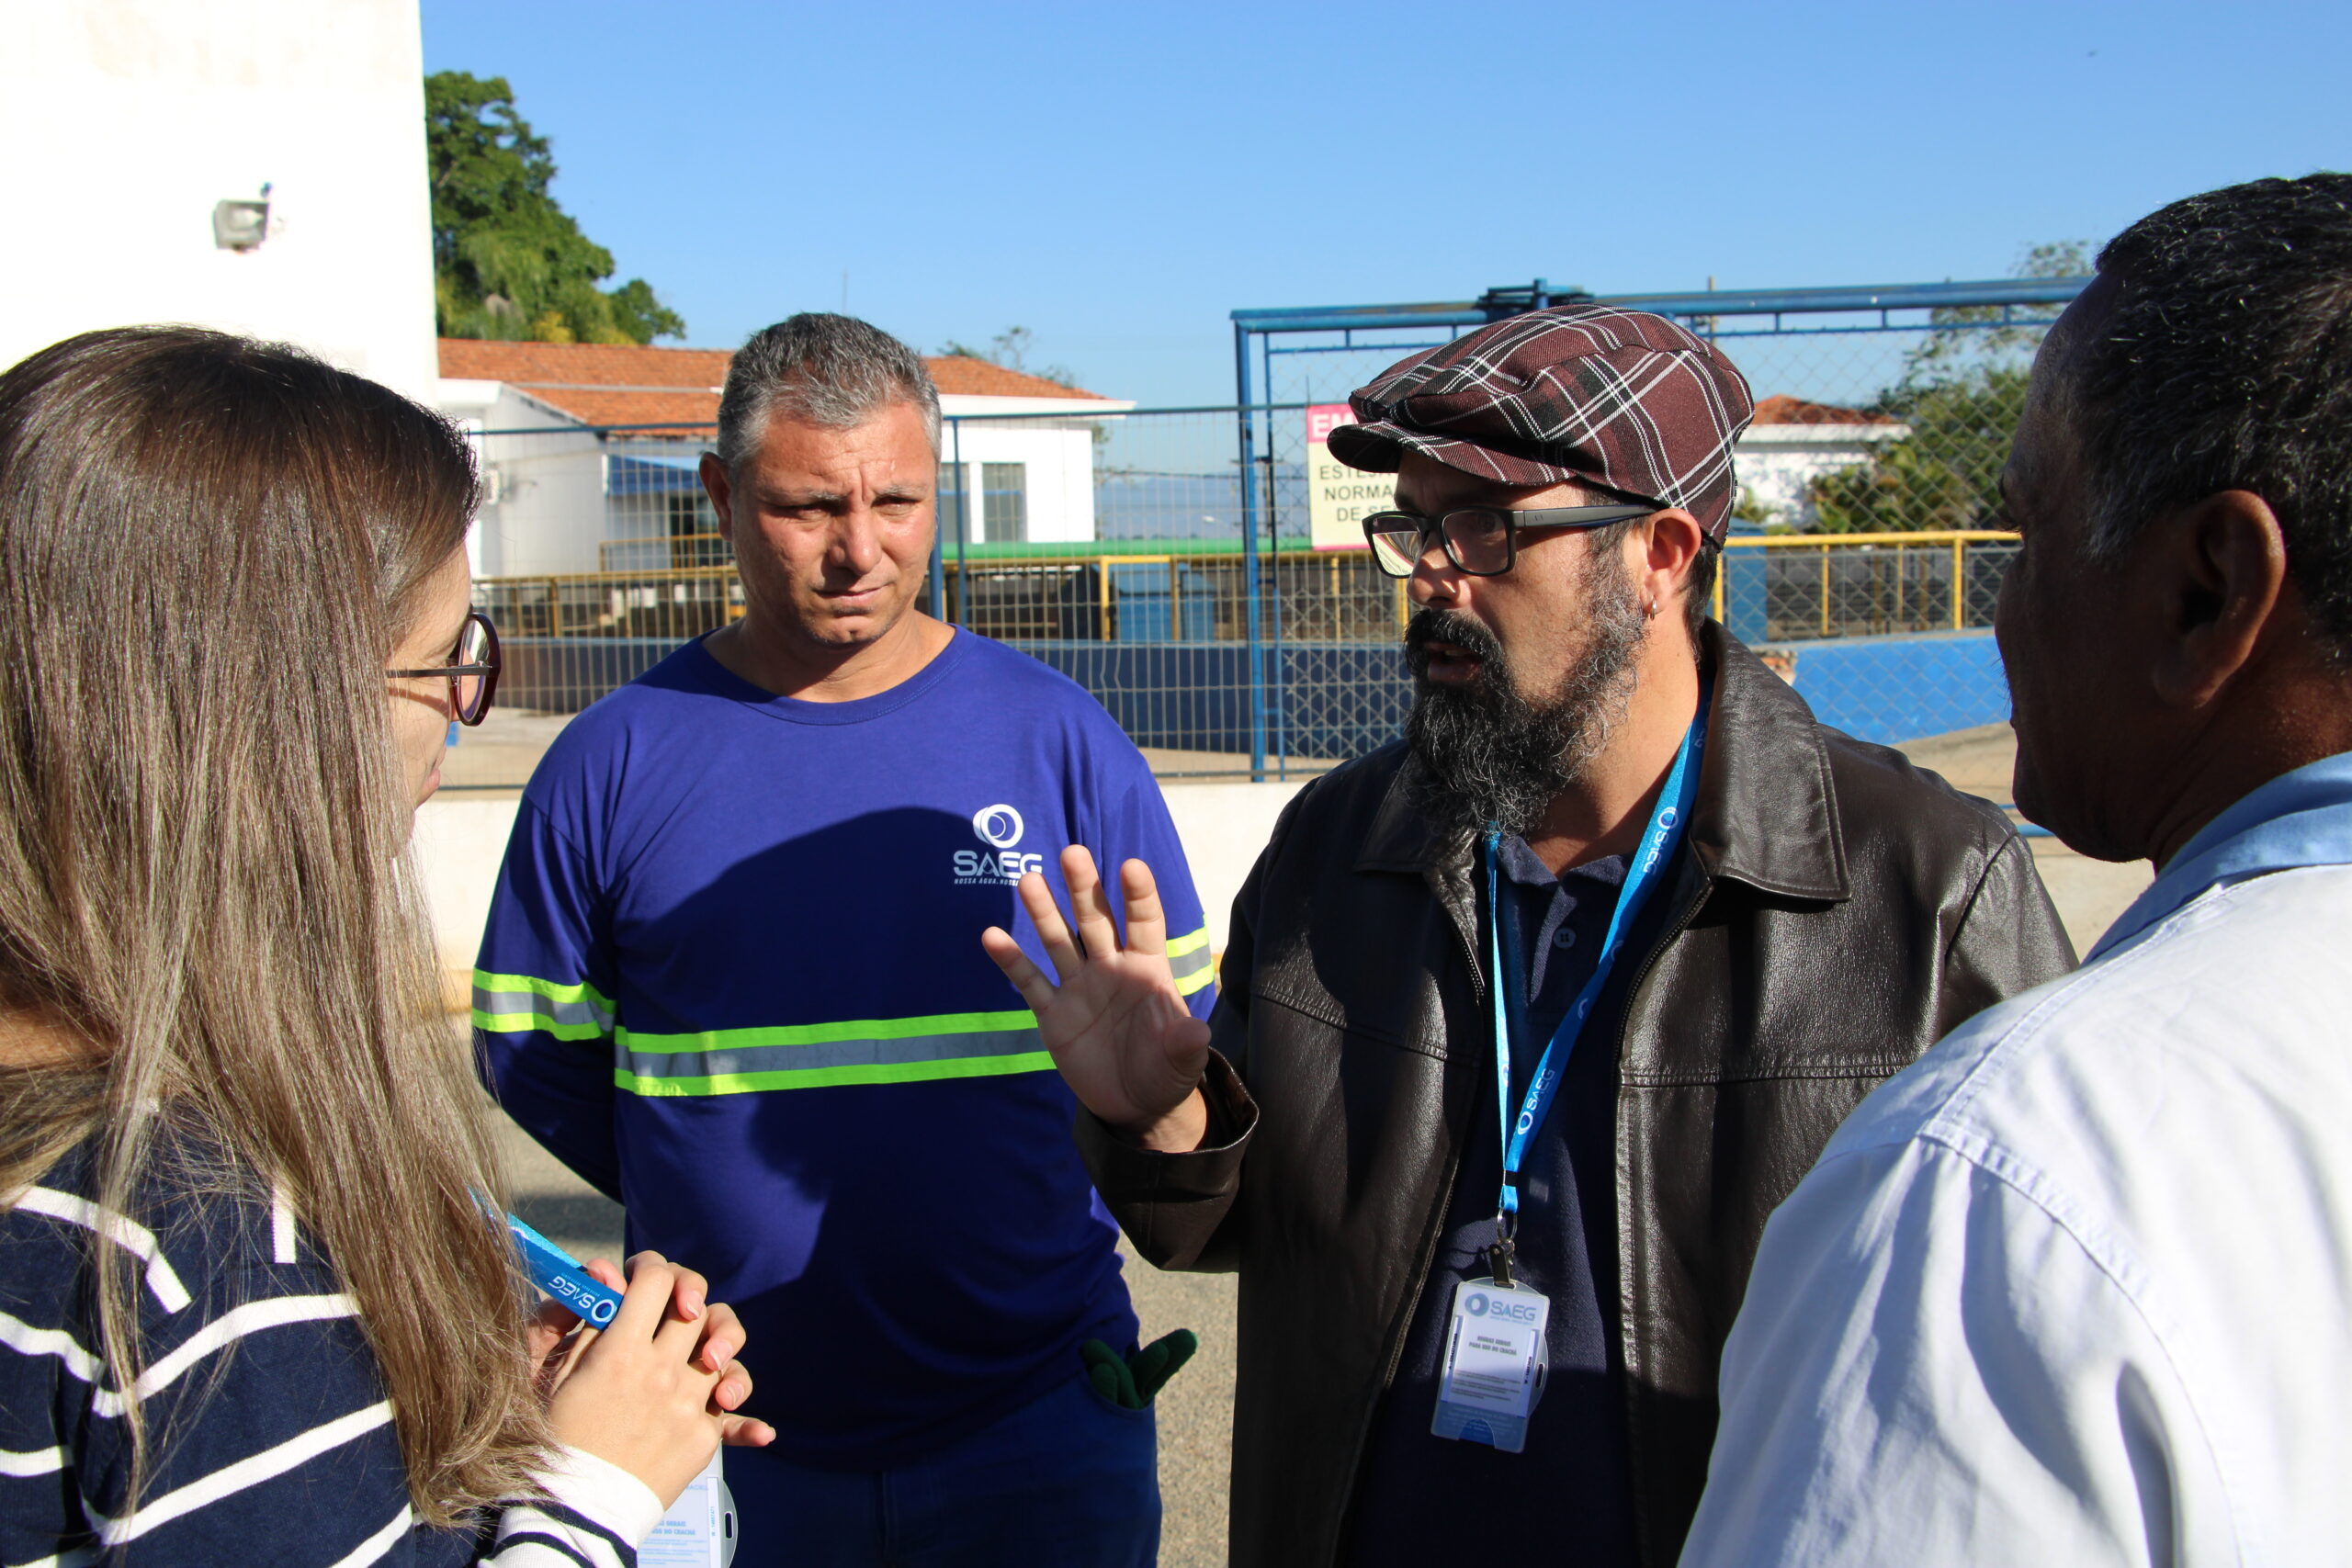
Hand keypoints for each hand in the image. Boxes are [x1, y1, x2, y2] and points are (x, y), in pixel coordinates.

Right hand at [541, 1252, 772, 1506]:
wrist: (574, 1511)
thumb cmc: (557, 1438)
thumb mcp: (556, 1374)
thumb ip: (589, 1322)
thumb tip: (605, 1271)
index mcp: (622, 1350)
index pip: (655, 1280)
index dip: (650, 1268)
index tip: (642, 1276)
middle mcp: (662, 1372)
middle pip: (697, 1309)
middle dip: (685, 1299)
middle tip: (674, 1310)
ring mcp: (688, 1405)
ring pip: (722, 1354)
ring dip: (716, 1347)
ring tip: (707, 1357)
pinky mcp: (702, 1439)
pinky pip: (733, 1421)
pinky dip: (747, 1425)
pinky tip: (764, 1433)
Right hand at [982, 847, 1212, 1150]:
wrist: (1135, 1102)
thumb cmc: (1166, 1070)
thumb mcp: (1182, 1063)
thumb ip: (1185, 1046)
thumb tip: (1195, 1034)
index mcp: (1148, 968)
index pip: (1145, 923)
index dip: (1138, 896)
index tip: (1131, 867)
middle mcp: (1111, 967)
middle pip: (1096, 920)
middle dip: (1085, 888)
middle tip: (1073, 853)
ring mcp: (1080, 986)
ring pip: (1059, 941)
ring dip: (1044, 912)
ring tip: (1029, 879)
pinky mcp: (1054, 1012)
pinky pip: (1030, 982)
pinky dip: (1011, 961)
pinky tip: (992, 936)